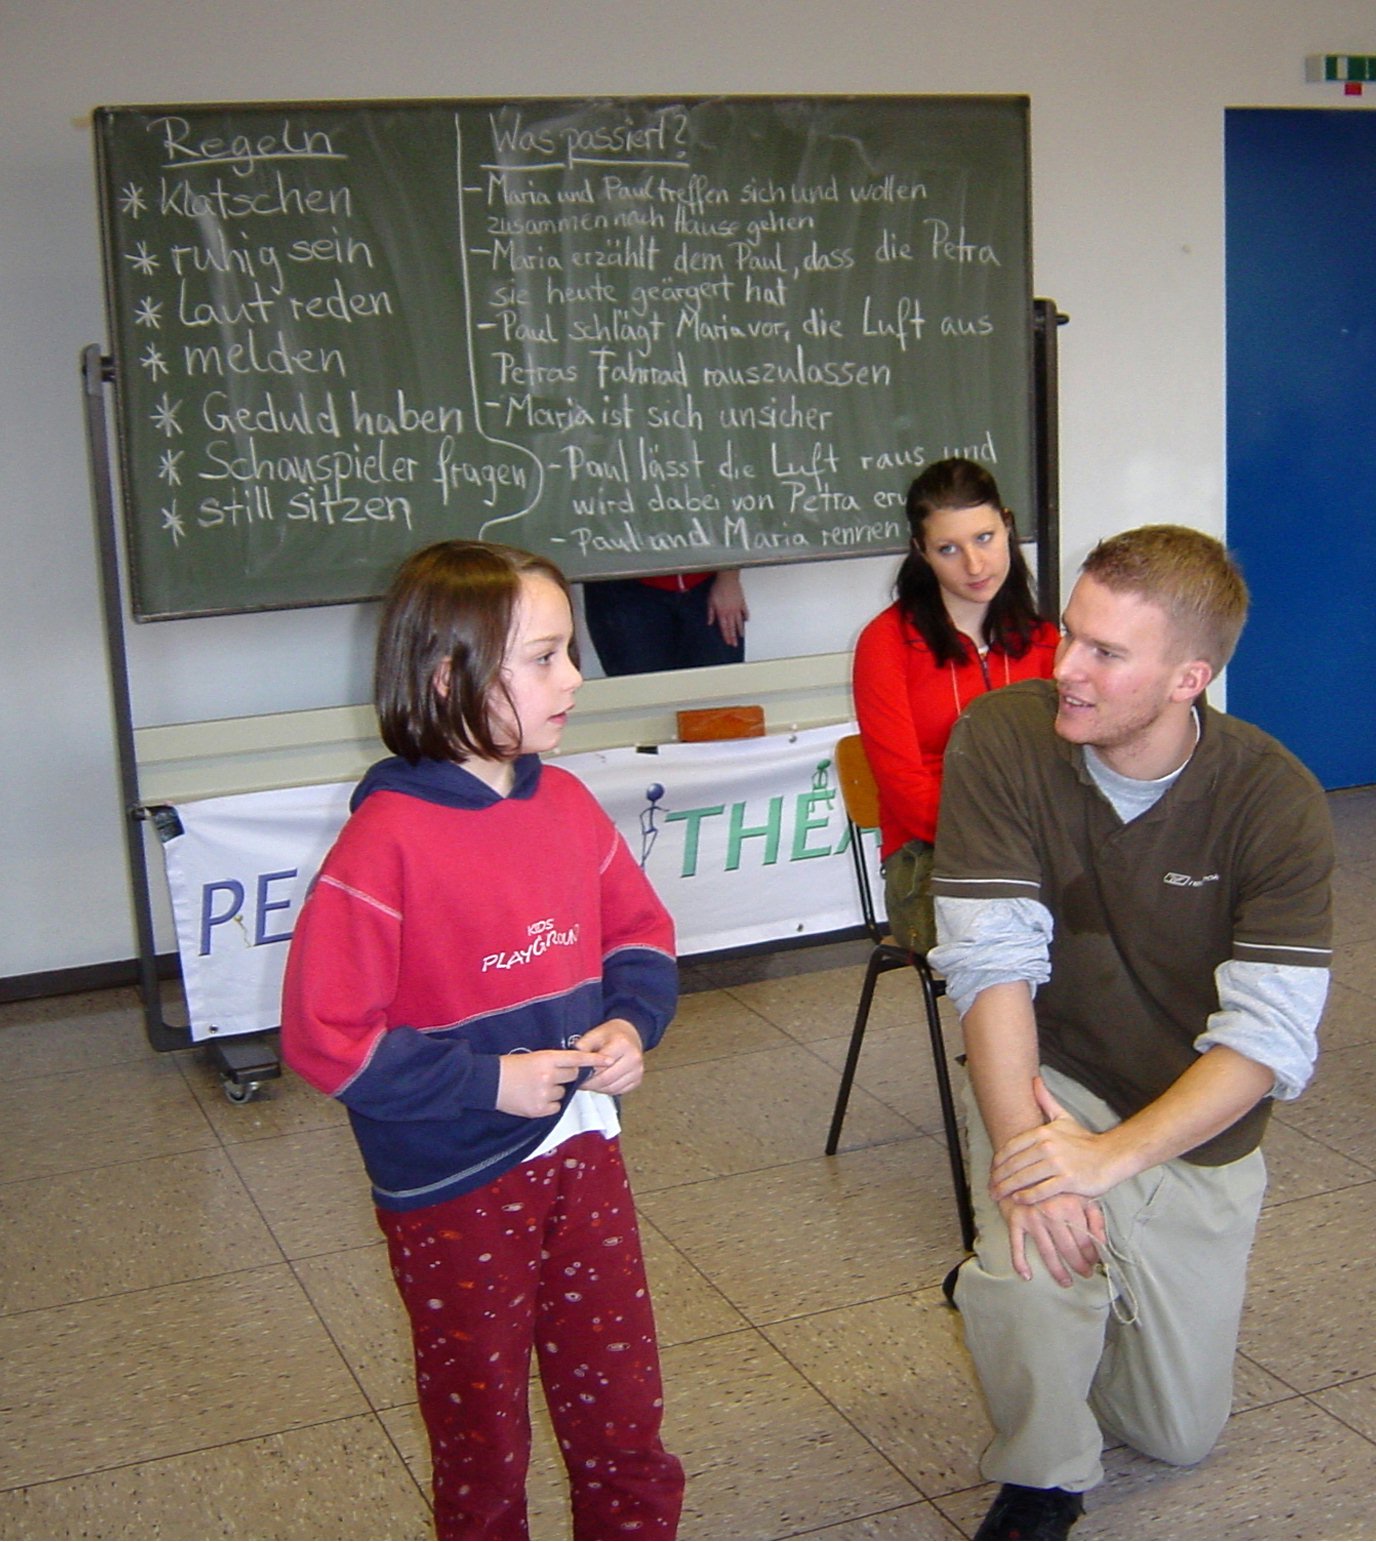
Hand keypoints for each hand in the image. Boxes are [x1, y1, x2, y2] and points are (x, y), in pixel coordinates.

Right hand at [496, 1048, 606, 1117]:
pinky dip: (549, 1105)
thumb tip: (574, 1070)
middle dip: (565, 1076)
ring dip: (555, 1091)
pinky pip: (556, 1107)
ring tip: (535, 1087)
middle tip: (548, 1075)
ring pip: (563, 1093)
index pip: (576, 1057)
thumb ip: (554, 1062)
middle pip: (572, 1077)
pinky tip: (534, 1098)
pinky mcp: (539, 1109)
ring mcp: (544, 1093)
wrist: (490, 1083)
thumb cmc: (513, 1067)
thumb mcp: (534, 1057)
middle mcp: (548, 1075)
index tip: (608, 1061)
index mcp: (546, 1058)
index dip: (594, 1059)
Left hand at [578, 1018, 645, 1095]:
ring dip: (598, 1088)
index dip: (586, 1073)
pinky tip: (600, 1083)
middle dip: (590, 1084)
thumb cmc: (611, 1034)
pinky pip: (619, 1091)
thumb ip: (583, 1048)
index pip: (600, 1066)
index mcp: (622, 1044)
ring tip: (589, 1082)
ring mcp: (637, 1070)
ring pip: (612, 1088)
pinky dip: (607, 1090)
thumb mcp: (594, 1034)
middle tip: (580, 1083)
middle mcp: (633, 1058)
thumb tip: (574, 1064)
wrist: (629, 1034)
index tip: (576, 1075)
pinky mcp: (638, 1079)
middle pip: (606, 1079)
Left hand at [706, 570, 748, 647]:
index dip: (726, 636)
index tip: (728, 643)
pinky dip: (746, 617)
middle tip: (735, 644)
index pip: (724, 627)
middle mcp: (731, 612)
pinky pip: (745, 611)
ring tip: (741, 636)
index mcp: (722, 612)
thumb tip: (709, 623)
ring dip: (740, 630)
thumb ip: (710, 613)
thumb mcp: (710, 601)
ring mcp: (737, 608)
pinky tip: (747, 621)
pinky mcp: (742, 602)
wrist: (727, 579)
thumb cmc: (718, 588)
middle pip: (732, 627)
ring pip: (739, 621)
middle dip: (733, 637)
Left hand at [989, 1076, 1123, 1205]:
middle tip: (990, 1188)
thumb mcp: (1064, 1118)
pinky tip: (1018, 1199)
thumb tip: (1034, 1079)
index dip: (998, 1161)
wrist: (1110, 1156)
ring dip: (1008, 1189)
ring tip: (999, 1196)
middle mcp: (1048, 1147)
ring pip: (1024, 1178)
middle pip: (1014, 1164)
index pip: (1011, 1147)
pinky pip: (1041, 1191)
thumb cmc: (1085, 1141)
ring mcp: (1058, 1164)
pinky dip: (1027, 1196)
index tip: (992, 1171)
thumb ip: (1045, 1100)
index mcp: (1043, 1132)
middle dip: (999, 1178)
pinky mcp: (1068, 1181)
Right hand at [1002, 1189, 1106, 1287]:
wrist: (1022, 1165)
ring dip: (1057, 1271)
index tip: (1094, 1262)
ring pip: (1047, 1252)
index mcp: (1070, 1205)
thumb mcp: (1079, 1193)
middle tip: (1085, 1274)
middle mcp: (1051, 1212)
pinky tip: (1027, 1275)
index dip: (1091, 1255)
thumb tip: (1102, 1243)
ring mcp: (1031, 1217)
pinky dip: (1020, 1262)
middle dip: (1079, 1265)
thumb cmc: (1054, 1182)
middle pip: (1068, 1249)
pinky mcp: (1014, 1219)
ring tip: (1066, 1282)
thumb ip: (1095, 1217)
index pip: (1085, 1239)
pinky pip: (1016, 1246)